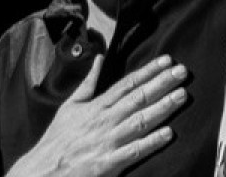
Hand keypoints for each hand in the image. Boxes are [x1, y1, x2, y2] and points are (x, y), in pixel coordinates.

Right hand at [6, 55, 189, 176]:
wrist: (42, 170)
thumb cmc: (58, 140)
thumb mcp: (69, 107)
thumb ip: (88, 84)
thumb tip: (98, 59)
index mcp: (96, 106)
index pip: (127, 84)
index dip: (149, 71)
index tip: (167, 61)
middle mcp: (104, 120)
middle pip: (138, 98)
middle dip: (162, 83)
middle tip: (183, 72)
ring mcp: (107, 141)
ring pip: (140, 120)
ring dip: (163, 107)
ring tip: (182, 95)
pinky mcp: (108, 163)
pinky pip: (134, 151)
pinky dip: (151, 142)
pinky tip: (169, 133)